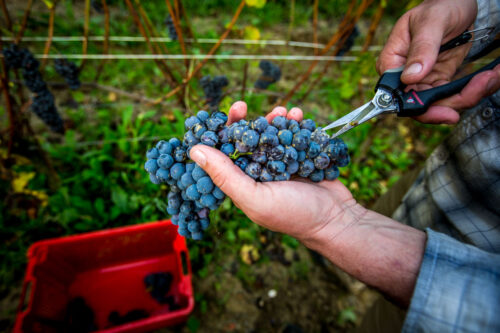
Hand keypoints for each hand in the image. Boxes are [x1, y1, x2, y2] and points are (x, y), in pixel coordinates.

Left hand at [190, 101, 364, 244]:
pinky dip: (294, 123)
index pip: (224, 153)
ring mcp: (280, 162)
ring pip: (270, 133)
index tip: (216, 118)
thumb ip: (225, 176)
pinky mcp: (300, 156)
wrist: (336, 219)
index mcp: (242, 182)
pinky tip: (297, 115)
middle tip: (244, 105)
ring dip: (274, 119)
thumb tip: (194, 151)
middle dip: (245, 120)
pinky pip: (293, 134)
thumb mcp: (255, 197)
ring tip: (284, 111)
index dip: (219, 133)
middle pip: (246, 139)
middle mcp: (259, 171)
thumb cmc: (293, 214)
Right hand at [377, 0, 499, 123]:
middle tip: (478, 89)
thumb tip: (410, 77)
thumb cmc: (440, 7)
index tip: (441, 107)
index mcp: (392, 62)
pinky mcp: (440, 80)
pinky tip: (491, 77)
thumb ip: (421, 49)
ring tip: (491, 78)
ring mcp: (423, 80)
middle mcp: (404, 76)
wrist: (457, 5)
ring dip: (469, 95)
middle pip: (420, 105)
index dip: (416, 105)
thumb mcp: (430, 22)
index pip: (396, 94)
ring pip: (440, 104)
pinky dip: (473, 90)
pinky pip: (453, 95)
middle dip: (451, 102)